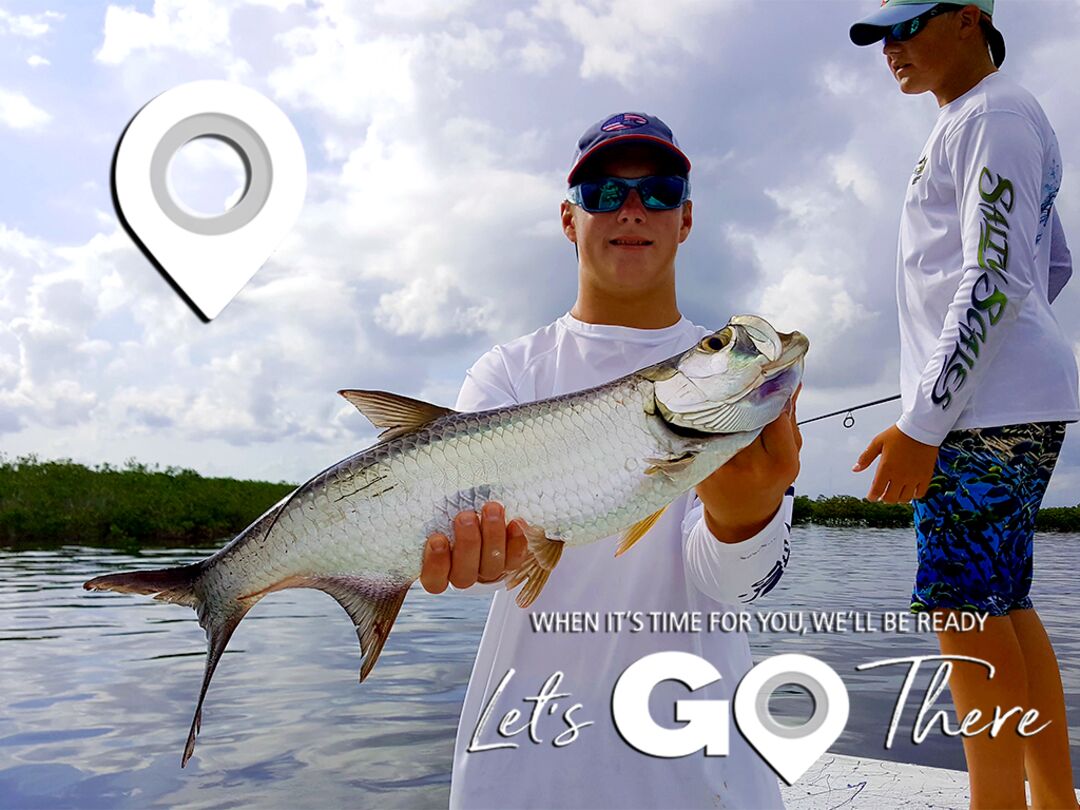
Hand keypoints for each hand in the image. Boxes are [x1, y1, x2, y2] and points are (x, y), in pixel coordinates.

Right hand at [420, 501, 530, 593]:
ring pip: (491, 567)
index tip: (437, 539)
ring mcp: (487, 570)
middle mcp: (462, 573)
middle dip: (467, 544)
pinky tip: (515, 522)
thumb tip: (396, 492)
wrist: (479, 506)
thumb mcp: (431, 509)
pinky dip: (516, 542)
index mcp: (437, 568)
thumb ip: (424, 512)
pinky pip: (515, 559)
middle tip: (466, 517)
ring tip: (491, 509)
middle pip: (464, 574)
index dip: (435, 564)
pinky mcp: (509, 561)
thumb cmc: (448, 507)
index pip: (434, 581)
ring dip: (492, 537)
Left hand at [696, 385, 802, 541]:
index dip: (770, 392)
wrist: (739, 515)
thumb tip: (792, 381)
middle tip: (742, 372)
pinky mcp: (700, 465)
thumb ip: (790, 419)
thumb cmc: (767, 481)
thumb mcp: (789, 454)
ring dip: (722, 400)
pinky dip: (705, 416)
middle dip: (744, 392)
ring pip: (722, 419)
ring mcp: (723, 465)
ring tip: (723, 384)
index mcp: (780, 462)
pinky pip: (703, 431)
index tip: (767, 376)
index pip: (776, 414)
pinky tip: (706, 406)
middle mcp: (751, 464)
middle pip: (746, 413)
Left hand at [853, 424, 938, 502]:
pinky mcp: (925, 476)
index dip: (872, 497)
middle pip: (890, 499)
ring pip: (905, 499)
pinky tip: (910, 490)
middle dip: (884, 499)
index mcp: (886, 468)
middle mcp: (900, 476)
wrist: (920, 428)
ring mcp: (914, 478)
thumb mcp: (877, 442)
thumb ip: (866, 457)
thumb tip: (855, 468)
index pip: (876, 491)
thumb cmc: (899, 434)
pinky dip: (914, 496)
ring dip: (898, 498)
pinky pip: (920, 494)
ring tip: (896, 492)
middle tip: (883, 494)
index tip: (871, 497)